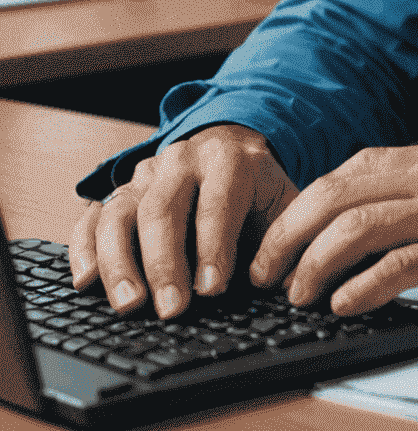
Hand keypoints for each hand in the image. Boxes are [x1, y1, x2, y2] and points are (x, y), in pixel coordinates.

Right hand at [70, 123, 297, 319]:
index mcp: (229, 159)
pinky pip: (91, 217)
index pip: (217, 201)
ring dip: (120, 262)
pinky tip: (86, 281)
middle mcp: (181, 160)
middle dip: (166, 263)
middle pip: (162, 209)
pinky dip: (84, 249)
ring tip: (130, 304)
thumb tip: (289, 287)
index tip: (212, 290)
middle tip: (172, 309)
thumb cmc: (257, 192)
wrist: (232, 151)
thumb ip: (283, 239)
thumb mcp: (281, 204)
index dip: (214, 246)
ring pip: (120, 213)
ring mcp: (144, 175)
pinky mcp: (117, 192)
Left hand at [251, 136, 417, 314]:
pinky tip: (344, 306)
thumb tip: (384, 218)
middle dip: (291, 231)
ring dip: (314, 262)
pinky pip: (401, 263)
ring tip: (296, 293)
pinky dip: (361, 286)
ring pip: (361, 224)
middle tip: (265, 270)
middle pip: (344, 189)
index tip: (281, 235)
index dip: (309, 201)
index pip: (357, 166)